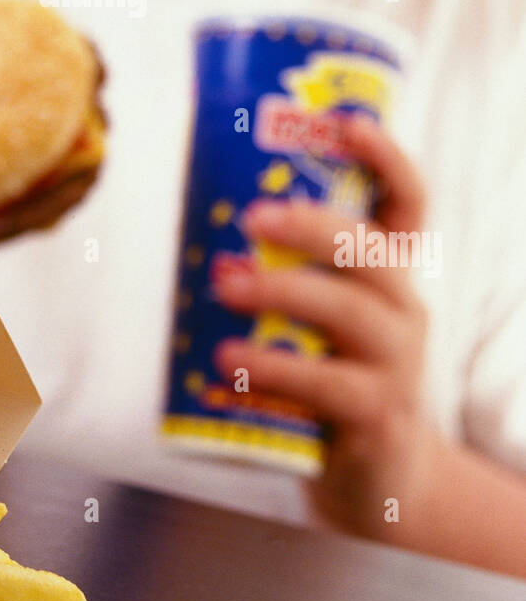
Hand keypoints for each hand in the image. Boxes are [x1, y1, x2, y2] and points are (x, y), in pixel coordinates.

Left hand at [212, 114, 440, 541]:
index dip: (386, 158)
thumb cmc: (331, 377)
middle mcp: (403, 308)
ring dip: (283, 290)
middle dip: (313, 225)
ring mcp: (396, 364)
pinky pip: (327, 386)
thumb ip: (281, 270)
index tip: (347, 123)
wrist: (378, 477)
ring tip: (225, 285)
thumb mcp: (320, 318)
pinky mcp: (375, 417)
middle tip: (254, 215)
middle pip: (370, 249)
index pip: (408, 202)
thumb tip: (192, 213)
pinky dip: (274, 368)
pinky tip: (229, 361)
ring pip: (349, 312)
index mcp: (389, 272)